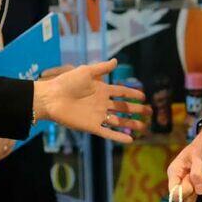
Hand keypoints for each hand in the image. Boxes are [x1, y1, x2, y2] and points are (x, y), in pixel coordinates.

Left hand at [33, 58, 149, 143]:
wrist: (51, 98)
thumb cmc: (66, 82)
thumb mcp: (86, 71)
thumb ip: (101, 68)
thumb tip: (116, 61)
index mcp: (101, 89)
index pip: (121, 92)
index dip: (132, 94)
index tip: (143, 97)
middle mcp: (101, 103)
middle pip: (122, 107)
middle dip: (136, 110)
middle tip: (149, 112)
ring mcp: (97, 115)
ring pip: (118, 121)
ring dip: (131, 124)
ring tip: (143, 127)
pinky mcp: (91, 126)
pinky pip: (108, 133)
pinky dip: (118, 137)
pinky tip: (130, 140)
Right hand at [167, 121, 201, 201]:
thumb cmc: (200, 147)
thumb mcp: (198, 156)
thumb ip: (197, 173)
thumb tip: (199, 190)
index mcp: (174, 172)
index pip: (174, 193)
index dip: (184, 192)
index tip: (192, 185)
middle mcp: (178, 180)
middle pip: (184, 198)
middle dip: (194, 191)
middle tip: (200, 177)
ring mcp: (187, 184)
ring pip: (192, 199)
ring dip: (200, 190)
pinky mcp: (195, 187)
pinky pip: (198, 196)